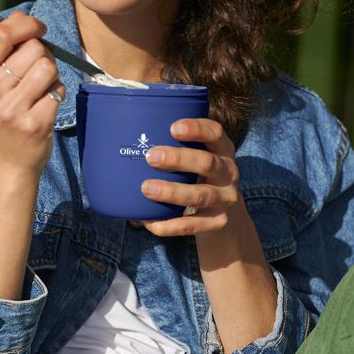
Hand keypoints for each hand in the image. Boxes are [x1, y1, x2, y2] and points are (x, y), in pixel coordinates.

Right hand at [0, 10, 65, 174]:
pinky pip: (59, 89)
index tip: (37, 28)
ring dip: (52, 74)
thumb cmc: (5, 111)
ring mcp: (13, 110)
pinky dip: (58, 93)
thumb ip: (5, 48)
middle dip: (43, 55)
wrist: (8, 159)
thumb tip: (22, 15)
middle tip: (35, 74)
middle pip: (34, 48)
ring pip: (49, 66)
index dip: (26, 23)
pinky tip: (45, 106)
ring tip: (40, 90)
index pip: (2, 34)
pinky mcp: (36, 124)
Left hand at [138, 118, 241, 236]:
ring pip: (199, 195)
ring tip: (146, 189)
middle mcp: (228, 172)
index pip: (215, 133)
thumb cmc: (199, 175)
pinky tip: (149, 221)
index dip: (196, 129)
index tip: (173, 128)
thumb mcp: (199, 155)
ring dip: (171, 192)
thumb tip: (124, 132)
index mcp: (222, 149)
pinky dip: (169, 225)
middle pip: (207, 163)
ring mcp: (225, 199)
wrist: (228, 215)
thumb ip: (176, 144)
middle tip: (150, 156)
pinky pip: (192, 225)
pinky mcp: (218, 222)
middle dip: (178, 159)